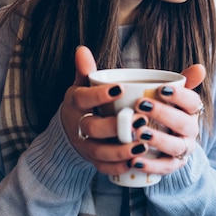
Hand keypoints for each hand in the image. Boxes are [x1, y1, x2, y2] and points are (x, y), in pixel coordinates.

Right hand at [61, 46, 149, 175]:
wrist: (72, 128)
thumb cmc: (85, 101)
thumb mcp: (83, 84)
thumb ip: (86, 70)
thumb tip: (81, 48)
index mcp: (75, 102)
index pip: (84, 98)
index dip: (100, 95)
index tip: (121, 88)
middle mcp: (78, 124)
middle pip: (92, 128)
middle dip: (115, 126)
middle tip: (140, 119)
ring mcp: (84, 145)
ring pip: (99, 151)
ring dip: (121, 150)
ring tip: (142, 145)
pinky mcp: (92, 160)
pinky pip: (103, 167)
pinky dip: (118, 167)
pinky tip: (136, 162)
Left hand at [127, 64, 205, 173]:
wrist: (165, 142)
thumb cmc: (165, 112)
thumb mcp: (171, 97)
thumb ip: (180, 82)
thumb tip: (200, 67)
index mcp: (192, 112)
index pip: (192, 102)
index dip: (179, 95)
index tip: (160, 89)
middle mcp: (191, 131)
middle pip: (183, 123)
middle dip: (163, 114)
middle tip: (141, 105)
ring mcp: (183, 150)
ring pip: (175, 146)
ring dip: (158, 139)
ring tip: (138, 132)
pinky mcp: (173, 166)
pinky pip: (164, 167)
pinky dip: (150, 165)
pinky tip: (134, 160)